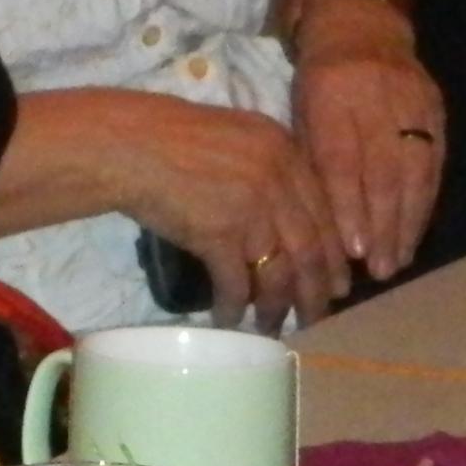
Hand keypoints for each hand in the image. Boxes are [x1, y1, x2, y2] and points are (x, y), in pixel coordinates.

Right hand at [97, 94, 350, 327]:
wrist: (128, 146)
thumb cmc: (172, 139)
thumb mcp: (236, 139)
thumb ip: (269, 168)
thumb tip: (284, 215)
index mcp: (286, 153)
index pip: (324, 214)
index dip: (333, 256)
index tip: (337, 284)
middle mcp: (278, 180)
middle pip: (311, 249)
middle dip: (315, 291)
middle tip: (315, 318)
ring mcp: (252, 209)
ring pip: (279, 272)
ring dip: (276, 306)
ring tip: (271, 326)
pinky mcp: (219, 235)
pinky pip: (236, 283)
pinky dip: (233, 306)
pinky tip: (229, 319)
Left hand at [289, 26, 445, 283]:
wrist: (360, 27)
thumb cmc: (317, 83)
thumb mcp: (300, 112)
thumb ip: (312, 161)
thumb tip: (321, 226)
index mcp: (330, 97)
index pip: (343, 160)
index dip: (349, 207)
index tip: (352, 248)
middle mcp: (375, 99)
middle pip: (383, 172)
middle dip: (382, 226)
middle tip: (378, 269)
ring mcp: (411, 103)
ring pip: (415, 171)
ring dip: (408, 222)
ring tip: (398, 259)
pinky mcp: (436, 108)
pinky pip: (435, 162)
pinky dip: (426, 201)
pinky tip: (416, 230)